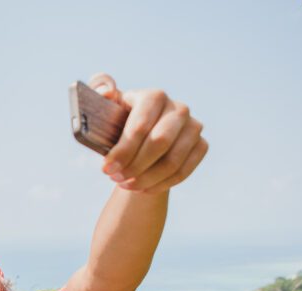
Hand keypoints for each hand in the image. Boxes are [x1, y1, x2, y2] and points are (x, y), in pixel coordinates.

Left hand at [90, 73, 206, 194]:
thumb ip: (100, 91)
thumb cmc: (119, 124)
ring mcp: (193, 127)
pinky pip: (183, 171)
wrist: (141, 141)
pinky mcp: (201, 145)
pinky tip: (143, 188)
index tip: (106, 168)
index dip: (123, 150)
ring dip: (146, 179)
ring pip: (172, 161)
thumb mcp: (105, 108)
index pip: (141, 125)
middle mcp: (178, 108)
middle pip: (159, 143)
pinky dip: (161, 184)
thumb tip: (105, 91)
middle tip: (116, 178)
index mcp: (154, 96)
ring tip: (126, 185)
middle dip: (134, 166)